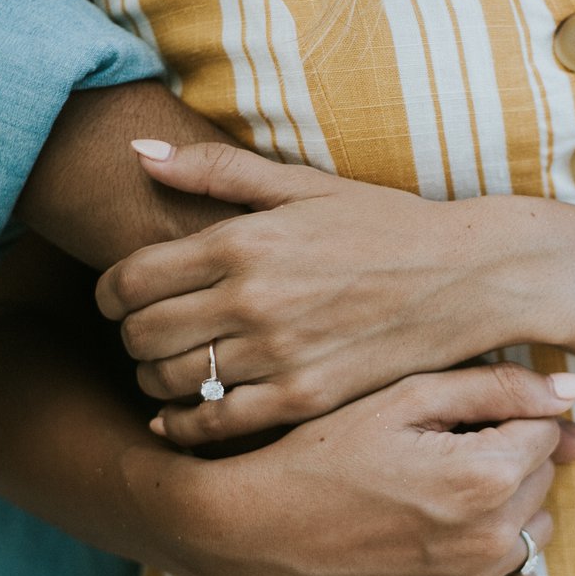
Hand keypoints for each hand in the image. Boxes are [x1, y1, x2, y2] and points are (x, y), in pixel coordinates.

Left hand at [96, 139, 538, 443]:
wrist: (466, 278)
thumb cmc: (385, 225)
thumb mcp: (302, 185)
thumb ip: (215, 170)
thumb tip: (138, 152)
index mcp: (242, 240)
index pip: (129, 278)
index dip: (108, 293)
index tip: (116, 298)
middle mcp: (251, 299)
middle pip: (139, 334)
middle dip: (128, 335)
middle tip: (144, 333)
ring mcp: (277, 353)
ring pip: (170, 381)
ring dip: (154, 379)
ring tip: (171, 367)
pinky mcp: (304, 398)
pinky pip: (215, 423)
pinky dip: (185, 424)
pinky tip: (184, 414)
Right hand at [146, 362, 574, 575]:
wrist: (248, 531)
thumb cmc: (320, 450)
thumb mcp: (402, 399)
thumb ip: (498, 388)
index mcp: (484, 475)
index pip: (544, 434)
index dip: (504, 418)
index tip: (459, 420)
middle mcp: (488, 539)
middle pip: (540, 484)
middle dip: (505, 462)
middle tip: (438, 455)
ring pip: (530, 535)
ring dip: (503, 514)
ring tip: (436, 499)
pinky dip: (496, 567)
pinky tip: (454, 545)